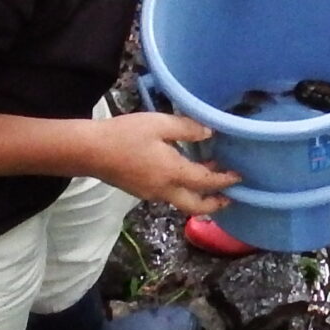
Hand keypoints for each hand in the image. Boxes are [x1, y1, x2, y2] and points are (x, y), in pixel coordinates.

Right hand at [92, 112, 239, 213]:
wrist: (91, 151)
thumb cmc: (125, 135)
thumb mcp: (159, 124)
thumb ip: (187, 128)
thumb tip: (210, 132)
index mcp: (173, 173)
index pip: (206, 181)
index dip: (224, 180)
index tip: (239, 178)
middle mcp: (164, 190)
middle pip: (195, 206)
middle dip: (215, 204)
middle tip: (229, 198)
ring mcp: (151, 194)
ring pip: (181, 202)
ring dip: (198, 196)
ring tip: (208, 181)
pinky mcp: (140, 191)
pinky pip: (168, 196)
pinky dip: (182, 190)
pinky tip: (181, 174)